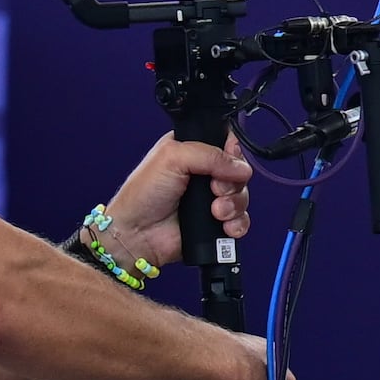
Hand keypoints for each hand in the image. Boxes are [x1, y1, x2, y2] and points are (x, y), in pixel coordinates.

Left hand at [100, 133, 256, 267]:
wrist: (137, 235)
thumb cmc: (142, 195)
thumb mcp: (172, 157)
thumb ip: (209, 154)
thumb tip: (241, 167)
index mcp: (192, 152)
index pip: (226, 144)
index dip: (232, 153)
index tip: (226, 162)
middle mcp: (203, 174)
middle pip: (239, 172)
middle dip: (232, 183)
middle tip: (214, 189)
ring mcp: (211, 199)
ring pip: (243, 196)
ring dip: (234, 204)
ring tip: (215, 212)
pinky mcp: (216, 222)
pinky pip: (242, 220)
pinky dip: (237, 223)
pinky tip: (224, 226)